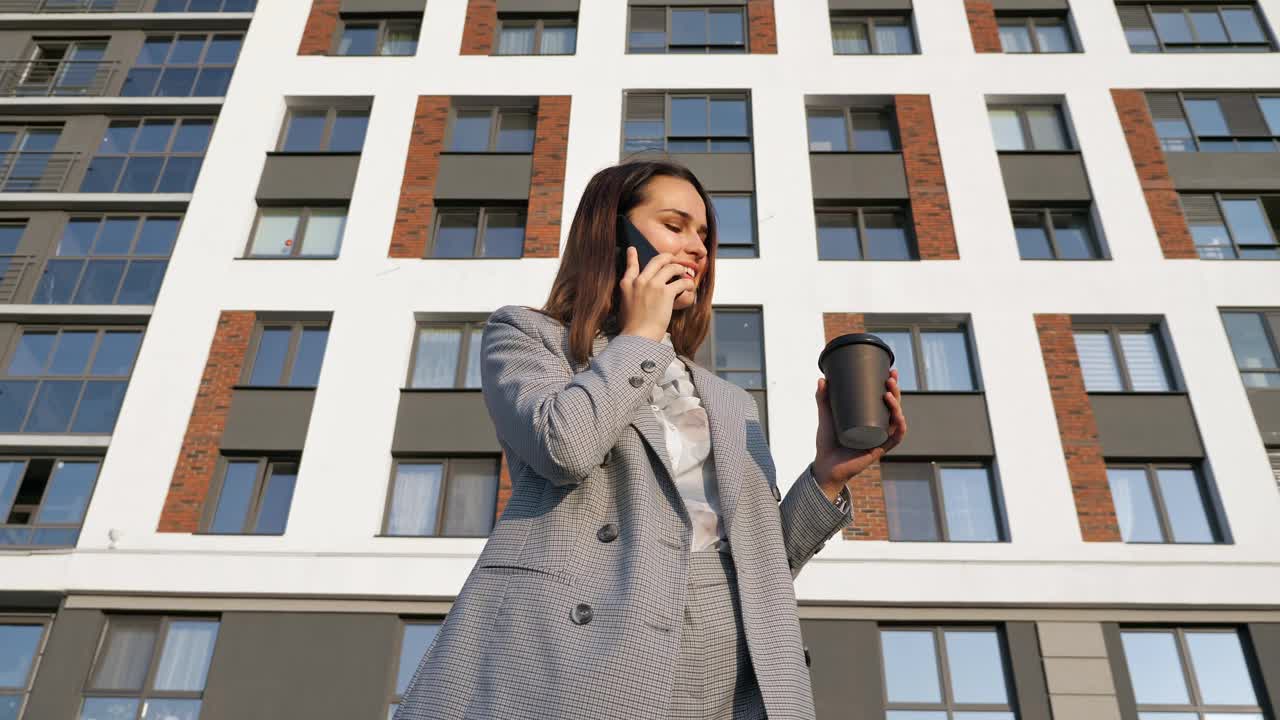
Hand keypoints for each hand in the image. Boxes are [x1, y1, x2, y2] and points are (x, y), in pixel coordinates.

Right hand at [618, 247, 695, 341]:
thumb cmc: (631, 326)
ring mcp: (653, 285)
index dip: (632, 256)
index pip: (631, 265)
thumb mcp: (624, 305)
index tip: (633, 250)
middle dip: (667, 257)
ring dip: (680, 269)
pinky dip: (687, 283)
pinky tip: (689, 287)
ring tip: (684, 273)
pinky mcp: (666, 293)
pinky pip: (681, 282)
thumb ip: (630, 294)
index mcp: (627, 284)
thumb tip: (637, 294)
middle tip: (672, 259)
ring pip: (671, 267)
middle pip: (656, 260)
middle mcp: (640, 281)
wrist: (638, 336)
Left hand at [812, 369, 906, 500]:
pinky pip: (895, 438)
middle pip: (894, 407)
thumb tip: (822, 379)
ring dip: (898, 406)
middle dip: (896, 391)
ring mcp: (880, 438)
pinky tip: (899, 417)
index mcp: (869, 418)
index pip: (885, 399)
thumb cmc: (827, 443)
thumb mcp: (826, 416)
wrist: (825, 465)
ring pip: (897, 420)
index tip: (890, 371)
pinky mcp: (879, 449)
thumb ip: (823, 399)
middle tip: (890, 378)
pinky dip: (900, 427)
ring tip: (889, 393)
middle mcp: (878, 427)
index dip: (891, 386)